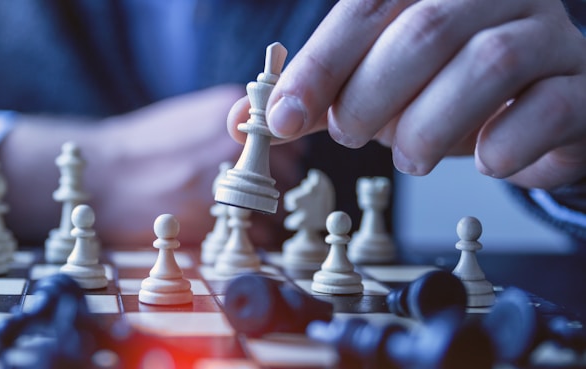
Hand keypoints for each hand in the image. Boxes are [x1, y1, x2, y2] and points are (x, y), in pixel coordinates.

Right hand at [0, 85, 301, 247]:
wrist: (102, 177)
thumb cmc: (141, 149)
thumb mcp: (189, 117)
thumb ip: (230, 125)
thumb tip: (266, 141)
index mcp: (231, 111)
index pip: (289, 136)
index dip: (279, 156)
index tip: (265, 167)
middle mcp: (236, 143)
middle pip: (288, 171)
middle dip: (271, 186)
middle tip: (245, 195)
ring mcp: (228, 180)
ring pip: (276, 205)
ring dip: (263, 215)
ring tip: (233, 215)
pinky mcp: (217, 218)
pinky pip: (259, 234)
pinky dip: (251, 239)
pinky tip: (225, 231)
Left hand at [229, 0, 585, 188]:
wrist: (538, 108)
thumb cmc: (444, 91)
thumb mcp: (374, 85)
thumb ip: (317, 96)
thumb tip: (241, 119)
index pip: (366, 5)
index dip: (320, 64)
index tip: (284, 117)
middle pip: (425, 29)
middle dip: (371, 96)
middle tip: (352, 136)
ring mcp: (549, 34)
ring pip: (489, 62)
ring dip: (430, 125)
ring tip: (408, 157)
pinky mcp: (581, 86)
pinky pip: (547, 108)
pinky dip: (502, 145)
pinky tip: (483, 160)